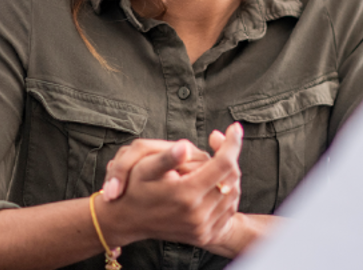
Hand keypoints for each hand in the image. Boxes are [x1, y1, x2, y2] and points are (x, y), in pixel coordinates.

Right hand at [96, 123, 243, 248]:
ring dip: (229, 175)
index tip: (234, 128)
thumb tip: (185, 147)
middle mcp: (197, 215)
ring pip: (233, 194)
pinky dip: (227, 193)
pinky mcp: (204, 236)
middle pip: (231, 177)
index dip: (231, 143)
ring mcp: (202, 228)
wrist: (127, 220)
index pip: (223, 164)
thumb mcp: (144, 168)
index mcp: (186, 194)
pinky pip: (228, 211)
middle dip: (229, 156)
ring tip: (214, 162)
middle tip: (218, 143)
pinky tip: (214, 182)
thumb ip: (167, 157)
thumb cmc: (135, 188)